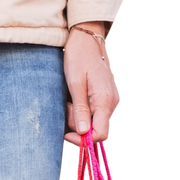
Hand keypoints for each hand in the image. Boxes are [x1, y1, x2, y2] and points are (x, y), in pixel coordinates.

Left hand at [64, 22, 120, 145]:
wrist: (87, 39)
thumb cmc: (79, 58)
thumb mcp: (75, 84)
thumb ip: (80, 109)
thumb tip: (83, 132)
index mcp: (105, 101)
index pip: (101, 135)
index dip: (84, 140)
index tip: (67, 133)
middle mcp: (112, 103)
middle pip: (96, 130)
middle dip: (78, 126)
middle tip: (66, 109)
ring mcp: (111, 101)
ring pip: (95, 123)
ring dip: (79, 118)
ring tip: (70, 102)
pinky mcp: (107, 98)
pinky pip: (96, 114)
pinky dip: (83, 112)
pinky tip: (75, 100)